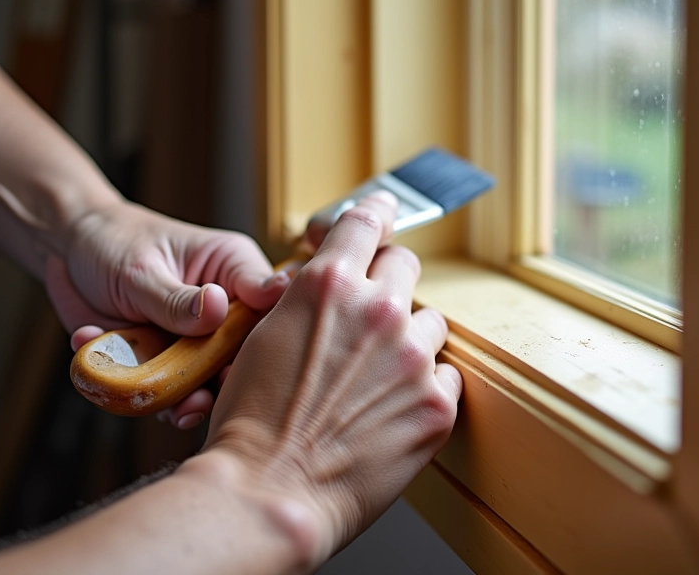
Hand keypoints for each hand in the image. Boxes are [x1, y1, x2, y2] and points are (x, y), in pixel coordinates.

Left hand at [46, 200, 289, 427]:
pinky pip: (159, 390)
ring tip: (159, 404)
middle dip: (219, 384)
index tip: (237, 365)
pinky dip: (130, 388)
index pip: (267, 306)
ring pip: (203, 382)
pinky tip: (97, 347)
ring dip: (180, 400)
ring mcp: (193, 338)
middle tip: (197, 401)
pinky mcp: (163, 361)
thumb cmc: (114, 241)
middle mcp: (221, 307)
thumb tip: (218, 308)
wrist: (68, 250)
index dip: (262, 340)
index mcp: (232, 269)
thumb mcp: (143, 268)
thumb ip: (177, 298)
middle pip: (240, 354)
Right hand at [203, 192, 461, 566]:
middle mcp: (377, 310)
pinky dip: (425, 385)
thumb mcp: (265, 336)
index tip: (386, 207)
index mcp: (328, 286)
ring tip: (378, 377)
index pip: (364, 223)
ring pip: (430, 323)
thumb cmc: (252, 420)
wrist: (268, 491)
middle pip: (405, 265)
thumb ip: (308, 301)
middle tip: (374, 313)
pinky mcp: (436, 403)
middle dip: (389, 282)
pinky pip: (446, 374)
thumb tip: (330, 287)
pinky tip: (394, 408)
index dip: (376, 210)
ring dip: (409, 340)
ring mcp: (412, 357)